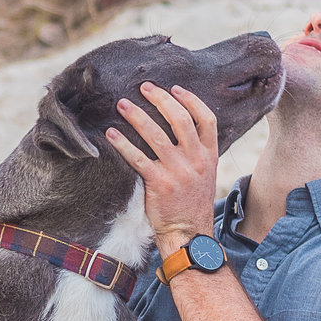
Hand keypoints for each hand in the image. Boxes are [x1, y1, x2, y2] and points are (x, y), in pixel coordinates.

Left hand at [106, 82, 220, 245]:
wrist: (189, 233)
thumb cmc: (192, 203)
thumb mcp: (205, 175)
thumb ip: (197, 152)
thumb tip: (179, 128)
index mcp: (209, 156)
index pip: (207, 119)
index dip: (191, 100)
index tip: (175, 88)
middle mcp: (196, 161)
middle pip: (180, 120)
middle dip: (160, 99)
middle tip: (143, 87)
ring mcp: (178, 172)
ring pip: (156, 135)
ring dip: (137, 116)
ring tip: (122, 105)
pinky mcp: (159, 184)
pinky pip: (138, 158)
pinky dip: (123, 144)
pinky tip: (111, 135)